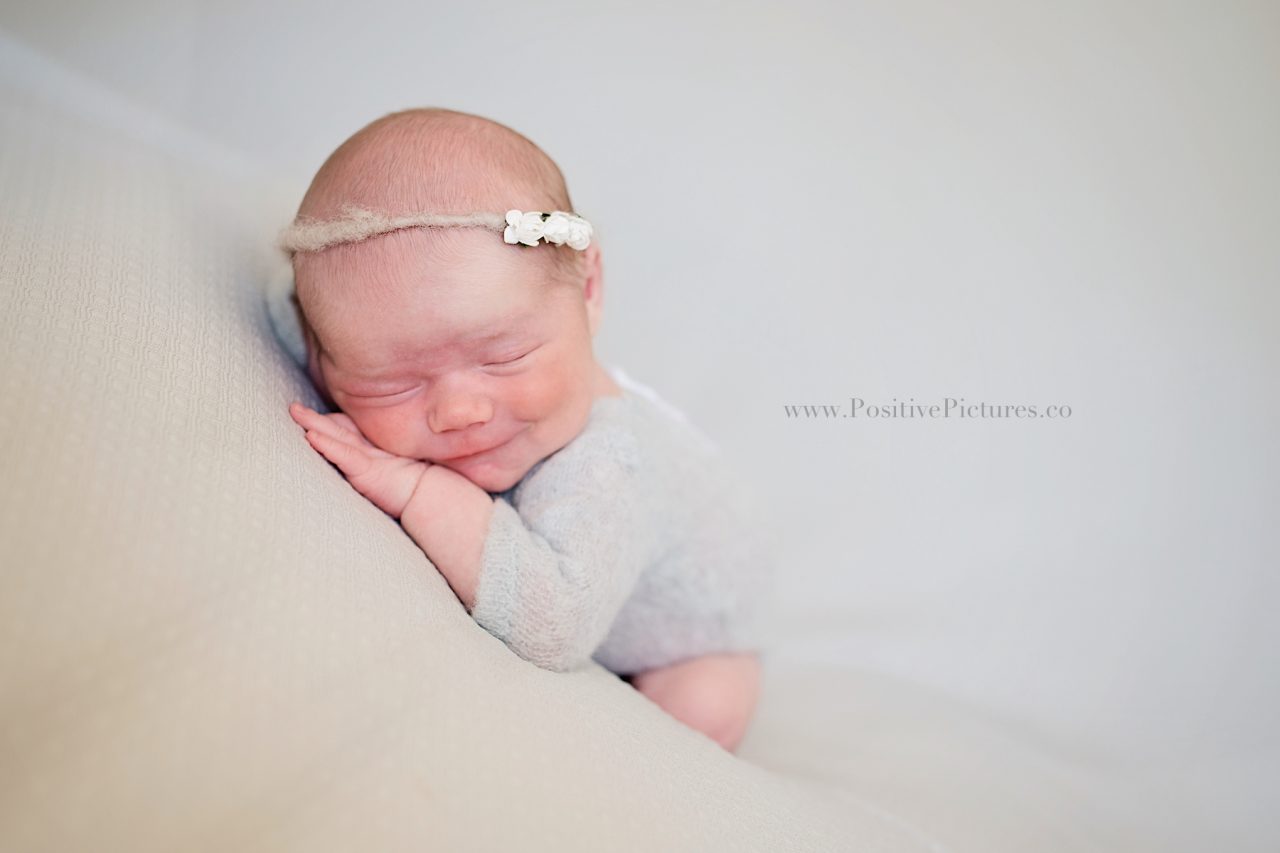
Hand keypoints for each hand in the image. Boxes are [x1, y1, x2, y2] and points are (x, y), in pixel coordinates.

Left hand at [289, 401, 427, 519]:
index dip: (333, 423)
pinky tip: (310, 436)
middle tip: (295, 409)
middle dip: (317, 419)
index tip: (314, 418)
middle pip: (341, 429)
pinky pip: (345, 454)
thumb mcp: (406, 473)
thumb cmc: (429, 488)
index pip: (351, 433)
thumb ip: (394, 464)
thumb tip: (378, 467)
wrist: (438, 501)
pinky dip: (327, 445)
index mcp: (381, 453)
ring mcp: (372, 458)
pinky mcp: (369, 470)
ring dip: (314, 424)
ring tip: (295, 412)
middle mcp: (375, 452)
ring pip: (338, 436)